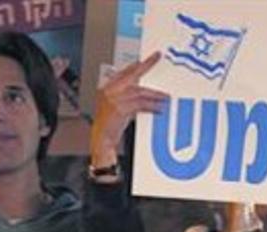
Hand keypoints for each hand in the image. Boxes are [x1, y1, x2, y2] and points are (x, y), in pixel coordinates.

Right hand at [90, 52, 168, 167]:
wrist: (101, 139)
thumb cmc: (108, 126)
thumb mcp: (114, 106)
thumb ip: (125, 95)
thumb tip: (142, 90)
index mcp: (107, 88)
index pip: (124, 71)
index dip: (137, 65)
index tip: (148, 59)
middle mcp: (110, 91)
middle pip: (131, 74)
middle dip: (146, 65)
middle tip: (156, 58)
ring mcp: (115, 99)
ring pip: (140, 91)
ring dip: (154, 94)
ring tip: (164, 97)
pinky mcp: (121, 109)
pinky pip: (141, 105)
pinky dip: (151, 107)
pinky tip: (159, 108)